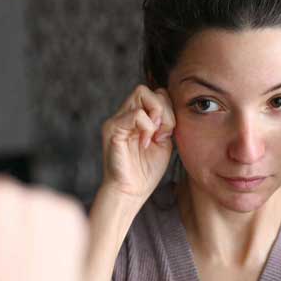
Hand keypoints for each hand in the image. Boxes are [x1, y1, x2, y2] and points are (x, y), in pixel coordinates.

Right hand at [101, 85, 174, 201]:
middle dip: (162, 108)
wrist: (132, 192)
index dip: (166, 108)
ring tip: (154, 136)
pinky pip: (136, 114)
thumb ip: (166, 122)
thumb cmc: (146, 171)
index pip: (154, 93)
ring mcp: (117, 120)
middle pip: (146, 89)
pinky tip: (145, 143)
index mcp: (136, 117)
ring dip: (156, 115)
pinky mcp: (112, 129)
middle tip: (162, 132)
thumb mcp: (164, 141)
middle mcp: (124, 115)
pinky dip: (147, 127)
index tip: (167, 132)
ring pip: (141, 93)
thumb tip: (168, 100)